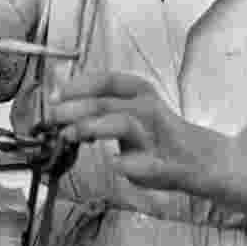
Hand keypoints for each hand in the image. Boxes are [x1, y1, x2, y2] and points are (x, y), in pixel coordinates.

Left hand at [47, 71, 215, 191]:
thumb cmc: (154, 132)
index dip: (78, 86)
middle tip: (52, 116)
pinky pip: (141, 162)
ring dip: (92, 128)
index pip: (105, 80)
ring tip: (69, 136)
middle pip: (105, 102)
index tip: (55, 95)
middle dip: (74, 108)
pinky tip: (114, 164)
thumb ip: (101, 107)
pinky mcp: (161, 162)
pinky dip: (126, 163)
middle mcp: (146, 107)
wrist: (194, 157)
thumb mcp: (128, 109)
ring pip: (121, 123)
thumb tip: (61, 105)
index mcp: (138, 90)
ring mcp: (154, 134)